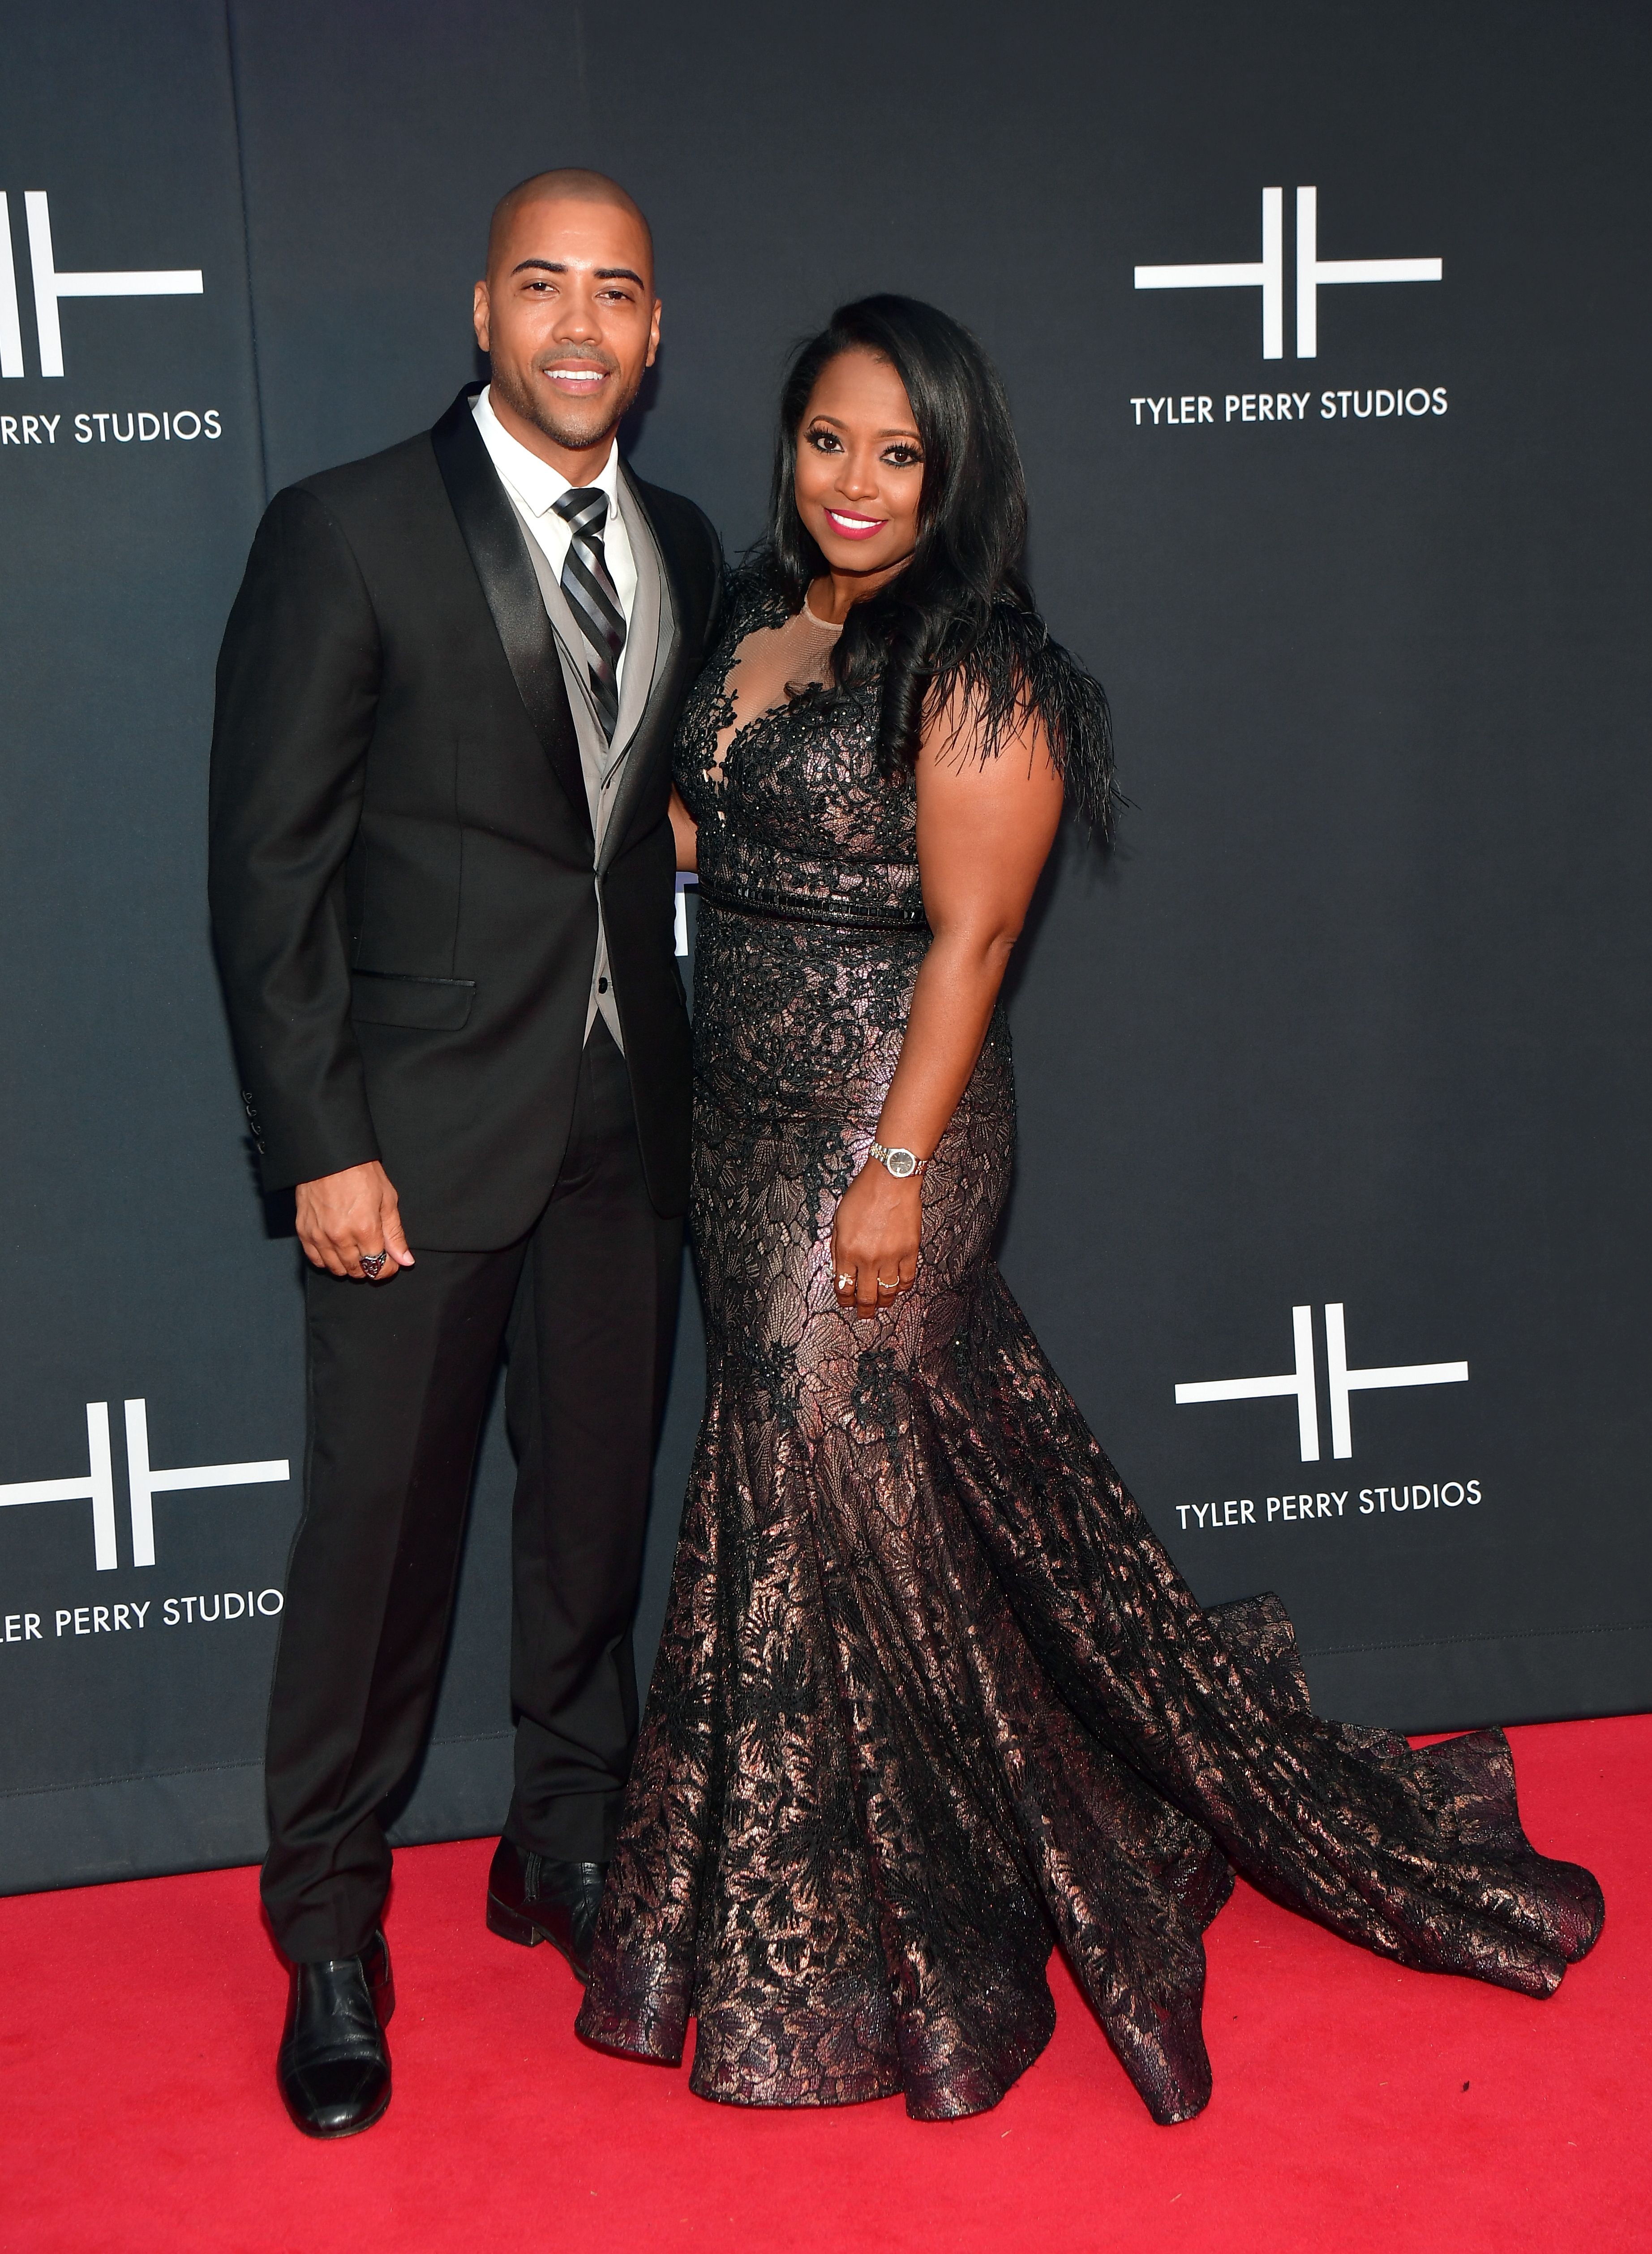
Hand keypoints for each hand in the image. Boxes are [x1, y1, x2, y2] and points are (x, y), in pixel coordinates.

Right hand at [295, 1161, 413, 1281]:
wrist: (329, 1155)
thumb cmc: (360, 1172)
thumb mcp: (387, 1200)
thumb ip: (394, 1234)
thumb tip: (405, 1260)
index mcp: (364, 1229)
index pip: (378, 1266)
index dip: (387, 1269)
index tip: (391, 1264)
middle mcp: (340, 1237)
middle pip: (357, 1271)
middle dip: (369, 1268)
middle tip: (373, 1254)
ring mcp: (319, 1236)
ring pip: (335, 1269)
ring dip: (349, 1267)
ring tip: (356, 1253)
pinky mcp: (303, 1231)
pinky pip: (315, 1259)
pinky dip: (326, 1260)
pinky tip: (336, 1251)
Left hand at [830, 1161, 919, 1319]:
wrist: (891, 1179)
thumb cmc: (864, 1194)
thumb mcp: (839, 1220)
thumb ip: (838, 1247)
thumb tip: (840, 1269)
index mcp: (846, 1251)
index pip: (843, 1287)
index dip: (844, 1300)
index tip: (846, 1302)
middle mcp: (867, 1258)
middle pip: (865, 1297)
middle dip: (863, 1310)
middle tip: (864, 1314)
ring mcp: (890, 1257)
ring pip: (887, 1292)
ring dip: (884, 1302)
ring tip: (882, 1305)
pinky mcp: (909, 1252)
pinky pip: (907, 1280)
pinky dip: (903, 1287)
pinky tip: (898, 1287)